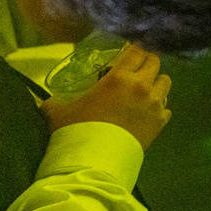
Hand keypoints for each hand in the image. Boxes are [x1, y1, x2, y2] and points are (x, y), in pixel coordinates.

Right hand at [39, 42, 172, 149]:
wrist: (94, 160)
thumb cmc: (77, 130)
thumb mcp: (60, 111)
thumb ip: (55, 102)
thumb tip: (43, 101)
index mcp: (119, 77)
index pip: (136, 51)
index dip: (133, 50)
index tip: (129, 54)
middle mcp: (141, 86)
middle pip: (155, 62)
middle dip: (147, 63)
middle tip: (137, 70)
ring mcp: (154, 104)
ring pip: (166, 82)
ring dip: (157, 83)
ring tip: (145, 91)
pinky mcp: (160, 122)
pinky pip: (167, 108)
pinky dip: (160, 108)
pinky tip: (148, 113)